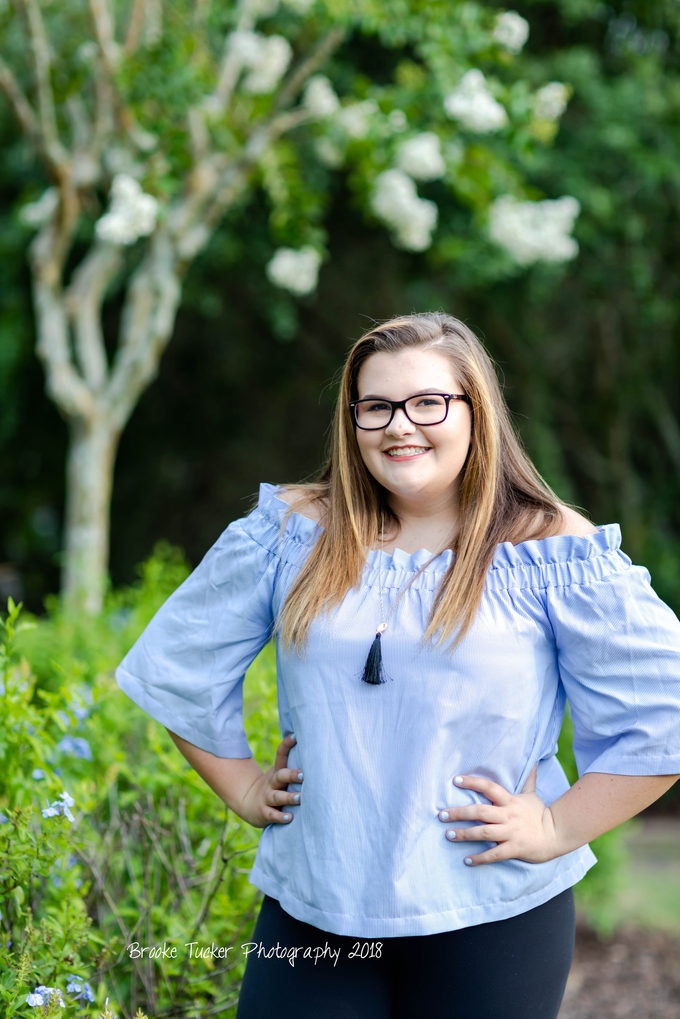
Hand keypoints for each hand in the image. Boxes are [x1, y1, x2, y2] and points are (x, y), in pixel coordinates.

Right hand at [239, 734, 302, 827]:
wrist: (247, 802)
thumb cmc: (273, 787)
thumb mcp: (279, 775)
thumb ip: (294, 767)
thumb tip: (315, 751)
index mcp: (277, 772)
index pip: (281, 755)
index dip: (286, 745)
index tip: (295, 736)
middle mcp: (272, 784)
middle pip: (280, 776)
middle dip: (292, 775)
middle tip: (303, 774)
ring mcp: (267, 798)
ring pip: (277, 797)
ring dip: (289, 797)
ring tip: (300, 798)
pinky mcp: (264, 812)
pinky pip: (272, 815)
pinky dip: (280, 816)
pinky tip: (289, 818)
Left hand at [438, 767, 560, 865]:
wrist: (558, 834)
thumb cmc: (540, 814)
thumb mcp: (532, 794)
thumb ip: (528, 778)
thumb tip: (534, 760)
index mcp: (510, 801)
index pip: (489, 787)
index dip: (473, 782)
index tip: (455, 780)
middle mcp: (508, 815)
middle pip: (480, 812)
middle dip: (459, 813)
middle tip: (441, 815)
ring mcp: (511, 832)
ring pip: (484, 833)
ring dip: (465, 834)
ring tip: (449, 835)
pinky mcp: (515, 848)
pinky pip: (494, 854)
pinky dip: (480, 858)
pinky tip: (467, 860)